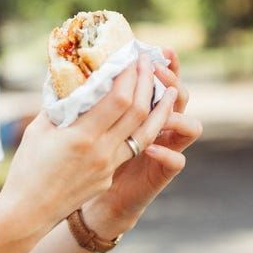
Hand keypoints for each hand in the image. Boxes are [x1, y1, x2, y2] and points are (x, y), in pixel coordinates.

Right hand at [0, 51, 178, 244]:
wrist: (28, 213)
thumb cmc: (27, 169)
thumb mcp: (38, 130)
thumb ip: (60, 104)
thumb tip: (71, 78)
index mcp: (83, 137)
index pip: (119, 100)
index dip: (130, 76)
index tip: (132, 57)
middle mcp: (102, 153)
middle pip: (138, 112)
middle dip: (148, 84)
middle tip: (148, 63)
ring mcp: (109, 168)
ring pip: (145, 134)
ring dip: (160, 109)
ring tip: (169, 90)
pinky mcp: (109, 177)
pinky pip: (132, 148)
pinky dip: (141, 128)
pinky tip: (142, 116)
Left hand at [86, 46, 202, 234]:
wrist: (100, 204)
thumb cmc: (89, 161)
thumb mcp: (86, 129)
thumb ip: (87, 105)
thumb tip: (63, 74)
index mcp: (141, 114)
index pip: (159, 85)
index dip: (164, 67)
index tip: (156, 49)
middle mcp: (158, 129)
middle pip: (179, 98)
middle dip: (173, 80)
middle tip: (159, 66)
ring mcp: (164, 151)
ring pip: (189, 128)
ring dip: (176, 114)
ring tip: (165, 103)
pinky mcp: (161, 175)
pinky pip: (176, 162)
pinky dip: (167, 154)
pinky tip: (153, 149)